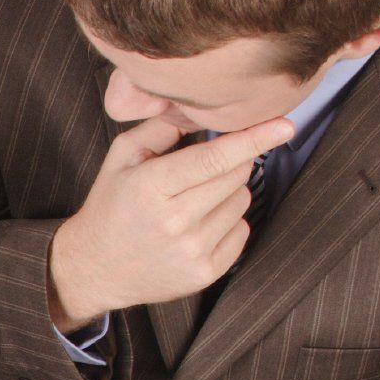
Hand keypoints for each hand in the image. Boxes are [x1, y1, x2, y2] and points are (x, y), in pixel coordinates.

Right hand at [47, 116, 294, 330]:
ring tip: (192, 204)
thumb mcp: (122, 157)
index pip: (217, 157)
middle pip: (236, 175)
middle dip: (229, 164)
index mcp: (152, 187)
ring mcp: (192, 251)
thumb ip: (162, 126)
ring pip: (242, 201)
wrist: (94, 269)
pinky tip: (198, 228)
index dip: (254, 137)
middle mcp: (175, 222)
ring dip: (227, 194)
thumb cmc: (111, 206)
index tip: (285, 125)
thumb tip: (203, 106)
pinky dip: (227, 223)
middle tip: (199, 173)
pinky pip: (241, 231)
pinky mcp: (204, 274)